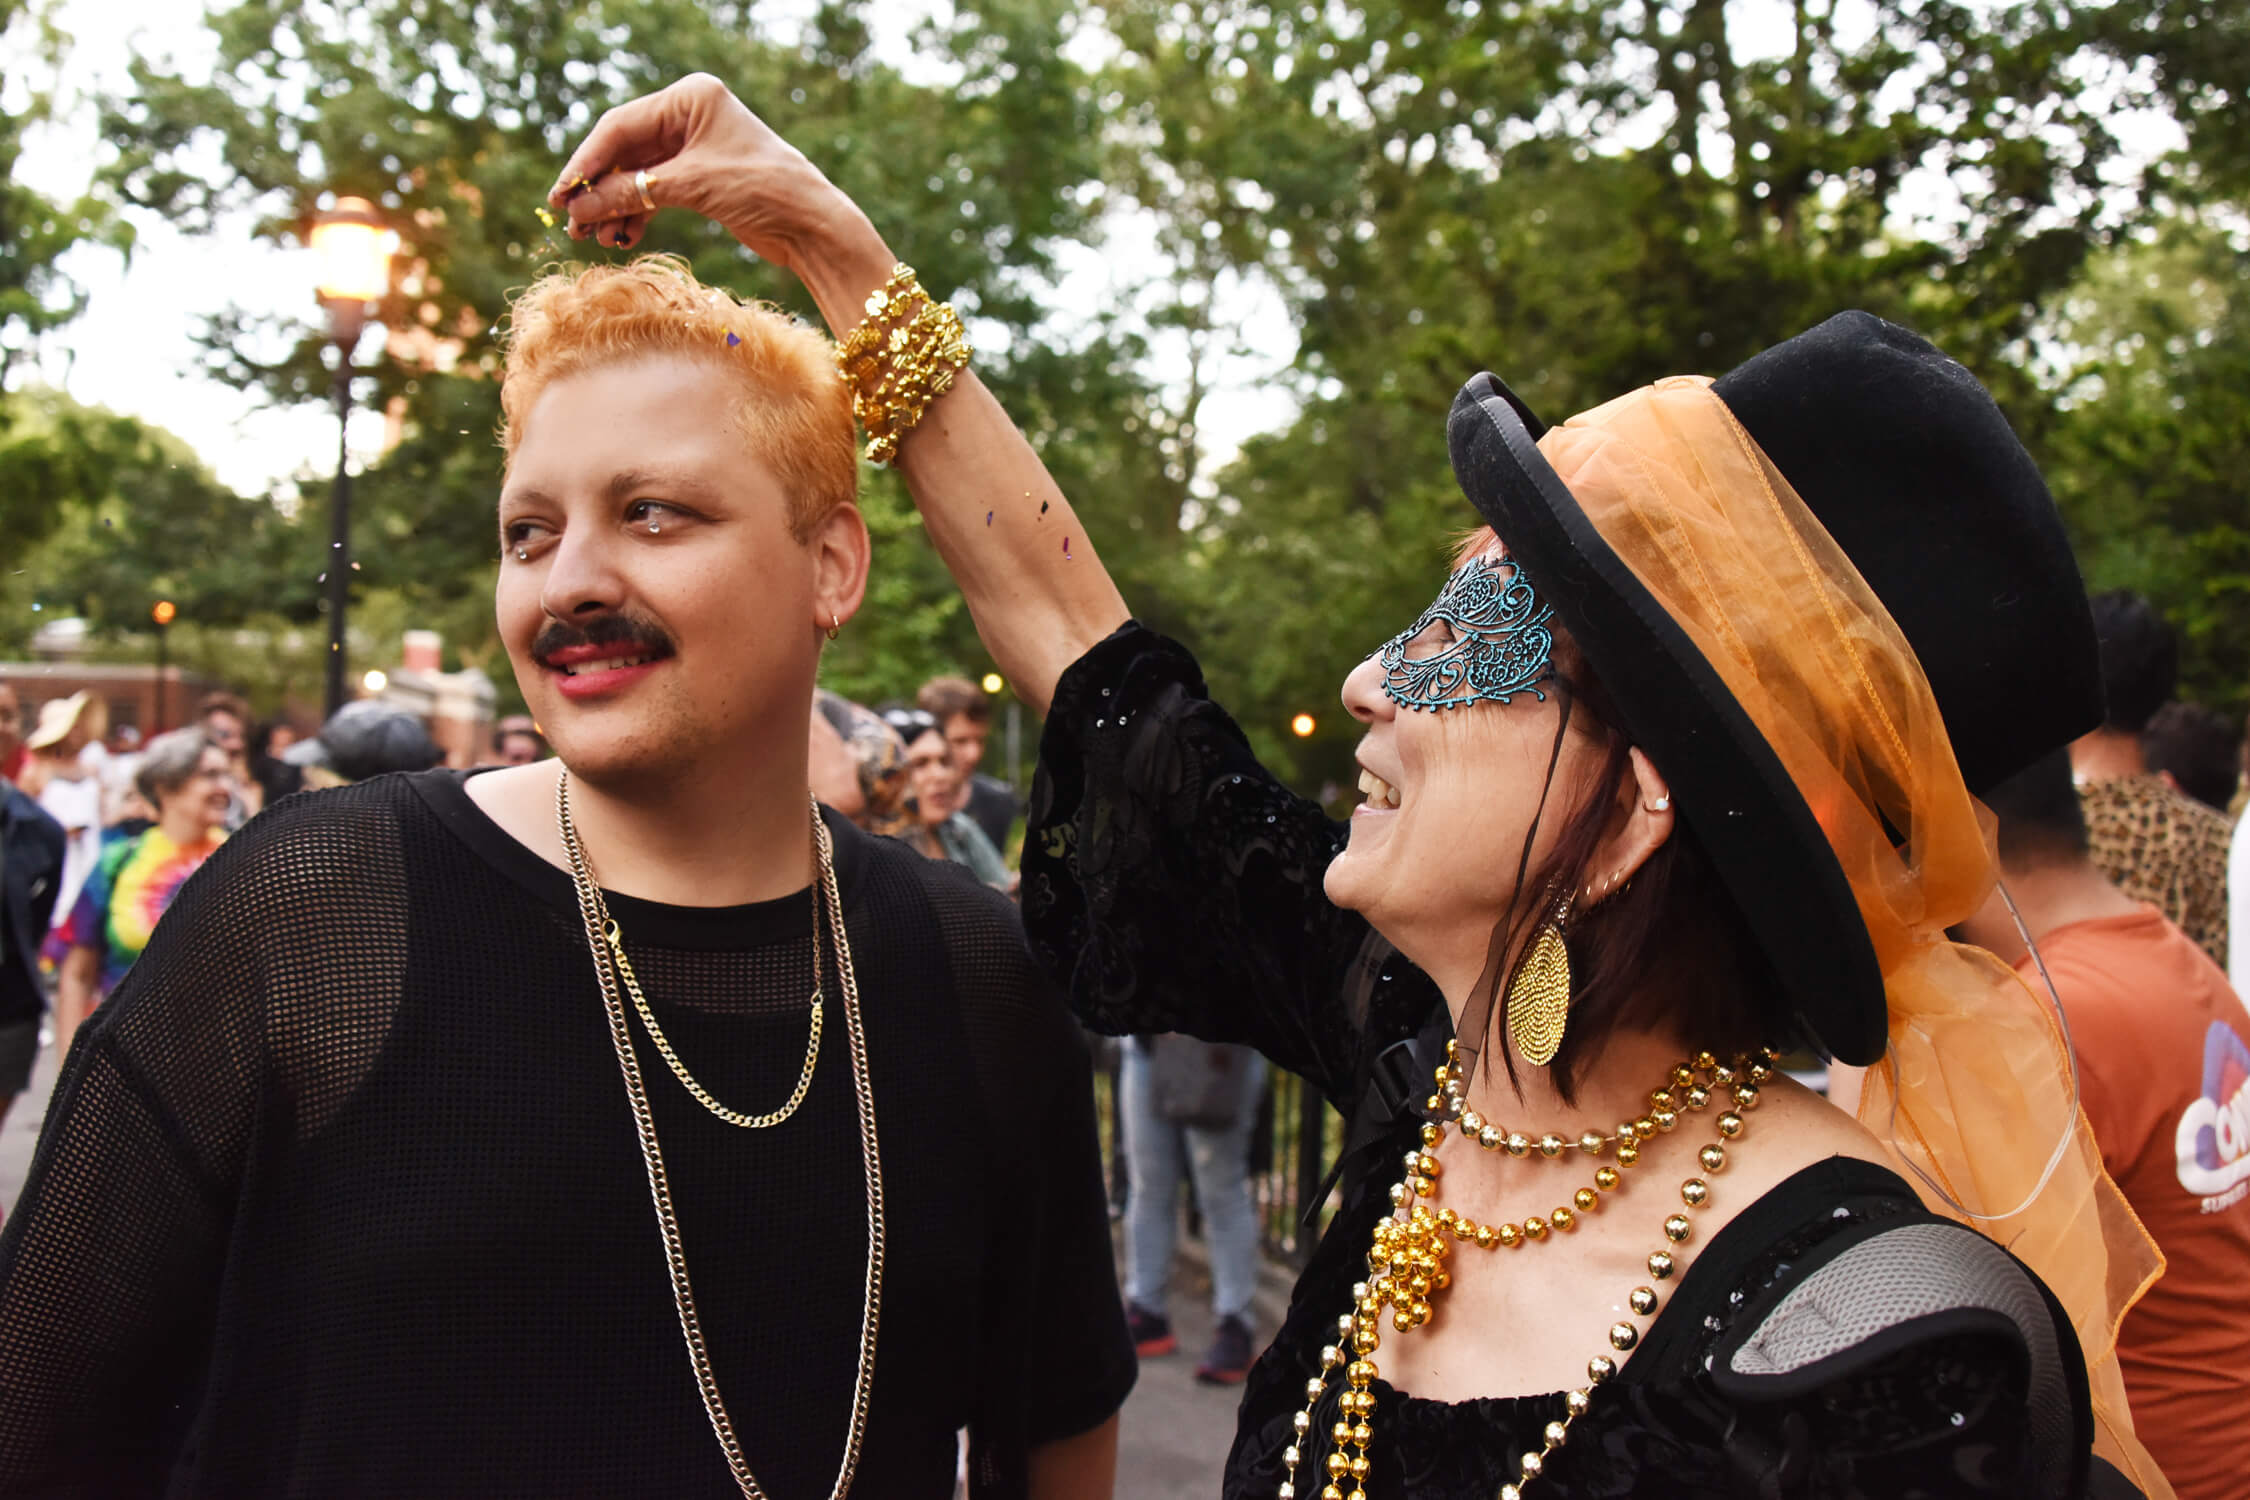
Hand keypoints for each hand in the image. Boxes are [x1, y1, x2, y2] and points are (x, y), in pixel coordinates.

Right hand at [548, 74, 866, 275]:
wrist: (814, 227)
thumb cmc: (762, 191)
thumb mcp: (691, 187)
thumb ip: (631, 194)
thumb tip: (578, 208)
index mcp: (690, 98)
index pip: (621, 127)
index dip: (586, 163)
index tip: (560, 196)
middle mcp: (690, 116)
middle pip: (624, 152)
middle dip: (597, 189)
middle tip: (571, 224)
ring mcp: (694, 146)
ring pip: (637, 176)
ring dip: (613, 207)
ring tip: (594, 238)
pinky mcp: (700, 178)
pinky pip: (654, 192)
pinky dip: (636, 214)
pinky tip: (621, 237)